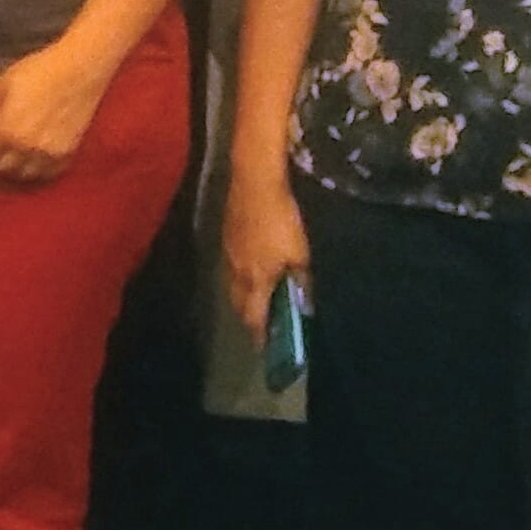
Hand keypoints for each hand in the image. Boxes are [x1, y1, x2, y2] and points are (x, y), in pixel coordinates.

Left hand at [0, 39, 110, 183]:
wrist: (80, 70)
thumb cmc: (38, 71)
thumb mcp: (2, 85)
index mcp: (7, 131)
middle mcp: (26, 149)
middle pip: (1, 169)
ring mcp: (49, 155)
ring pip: (24, 176)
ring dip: (14, 168)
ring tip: (13, 154)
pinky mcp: (67, 155)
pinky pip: (47, 175)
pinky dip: (37, 170)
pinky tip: (34, 158)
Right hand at [223, 168, 311, 331]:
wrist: (254, 182)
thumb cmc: (281, 220)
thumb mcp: (300, 254)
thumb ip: (300, 282)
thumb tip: (304, 305)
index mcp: (255, 280)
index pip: (254, 317)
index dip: (260, 334)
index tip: (266, 347)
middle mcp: (236, 273)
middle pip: (239, 305)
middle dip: (250, 318)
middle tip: (263, 324)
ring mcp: (228, 254)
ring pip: (233, 286)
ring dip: (244, 297)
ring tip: (257, 300)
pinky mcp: (226, 237)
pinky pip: (231, 268)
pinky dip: (240, 278)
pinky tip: (250, 270)